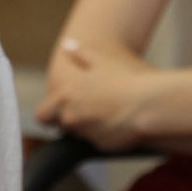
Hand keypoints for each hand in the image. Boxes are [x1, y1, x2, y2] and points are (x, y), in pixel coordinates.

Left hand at [35, 39, 153, 152]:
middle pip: (60, 126)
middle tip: (84, 109)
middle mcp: (71, 116)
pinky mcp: (101, 144)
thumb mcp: (103, 59)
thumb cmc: (126, 79)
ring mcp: (85, 133)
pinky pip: (97, 140)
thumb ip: (81, 53)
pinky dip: (104, 133)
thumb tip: (68, 45)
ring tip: (106, 111)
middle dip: (68, 120)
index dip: (51, 111)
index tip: (60, 106)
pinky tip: (118, 120)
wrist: (148, 104)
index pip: (43, 115)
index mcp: (66, 95)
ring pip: (79, 134)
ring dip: (87, 126)